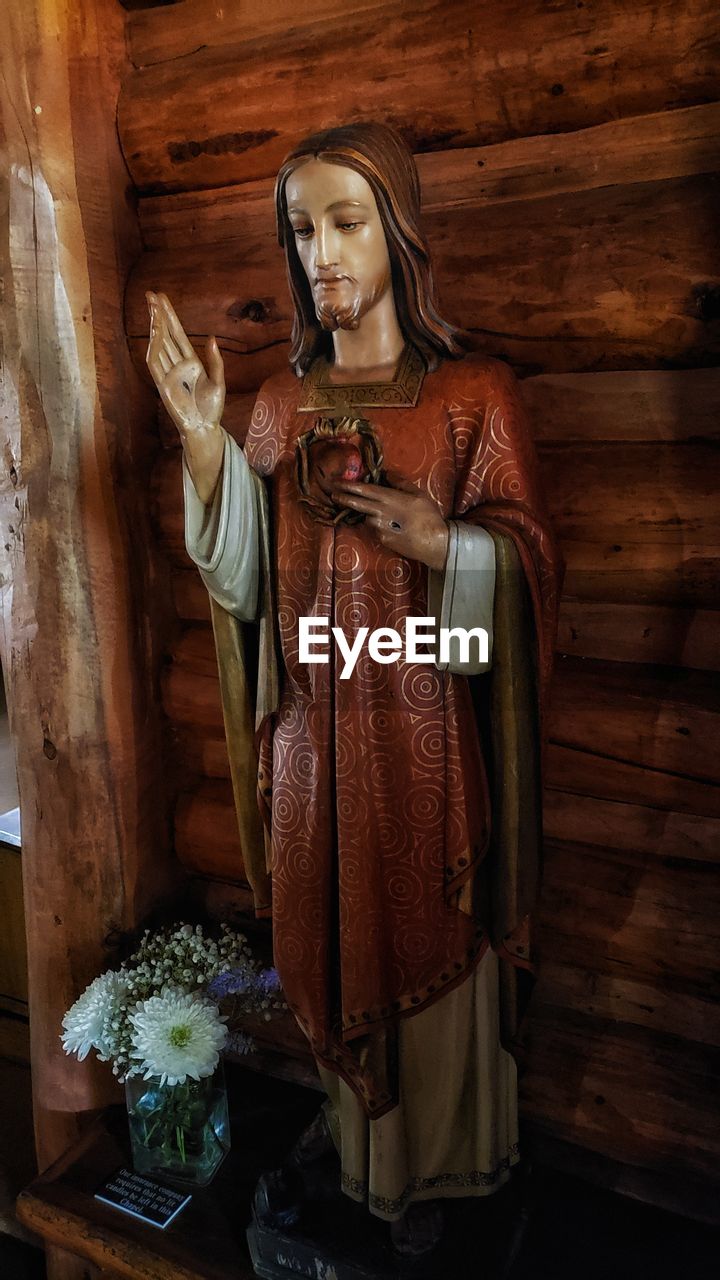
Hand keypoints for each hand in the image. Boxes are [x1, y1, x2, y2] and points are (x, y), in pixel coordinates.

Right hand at [146, 291, 225, 434]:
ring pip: (158, 345)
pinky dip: (154, 348)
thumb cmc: (211, 408)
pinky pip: (155, 363)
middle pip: (165, 335)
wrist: (205, 428)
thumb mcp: (218, 382)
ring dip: (155, 327)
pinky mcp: (162, 385)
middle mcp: (177, 365)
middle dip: (158, 315)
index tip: (161, 299)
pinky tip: (155, 334)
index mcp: (191, 362)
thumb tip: (211, 338)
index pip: (177, 334)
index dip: (170, 316)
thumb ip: (216, 361)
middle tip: (151, 295)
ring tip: (152, 308)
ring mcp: (168, 374)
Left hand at [332, 477, 448, 569]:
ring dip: (364, 512)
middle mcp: (380, 512)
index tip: (337, 482)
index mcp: (389, 498)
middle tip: (333, 494)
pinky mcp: (382, 539)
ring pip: (366, 517)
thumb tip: (387, 473)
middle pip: (356, 503)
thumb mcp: (419, 494)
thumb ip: (401, 482)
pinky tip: (387, 524)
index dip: (349, 485)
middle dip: (343, 498)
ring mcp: (379, 527)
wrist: (433, 543)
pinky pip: (375, 528)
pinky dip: (376, 523)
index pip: (364, 490)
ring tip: (368, 510)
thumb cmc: (428, 516)